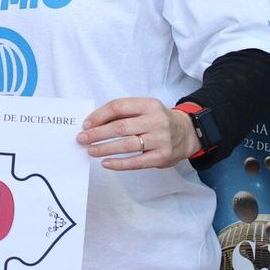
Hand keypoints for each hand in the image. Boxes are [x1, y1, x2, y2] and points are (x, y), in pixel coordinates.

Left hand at [77, 97, 199, 169]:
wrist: (188, 133)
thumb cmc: (157, 120)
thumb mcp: (145, 109)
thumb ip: (123, 113)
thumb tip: (93, 123)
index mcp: (149, 105)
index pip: (119, 107)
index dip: (99, 116)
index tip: (85, 124)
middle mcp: (156, 121)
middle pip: (120, 127)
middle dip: (97, 134)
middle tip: (82, 139)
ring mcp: (161, 139)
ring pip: (127, 145)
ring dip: (105, 148)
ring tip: (91, 151)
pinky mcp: (162, 156)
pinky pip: (137, 162)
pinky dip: (119, 164)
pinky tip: (106, 163)